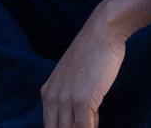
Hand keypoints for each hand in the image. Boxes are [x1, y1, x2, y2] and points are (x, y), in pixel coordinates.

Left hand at [40, 0, 150, 127]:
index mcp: (47, 92)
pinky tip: (100, 124)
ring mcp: (66, 100)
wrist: (102, 32)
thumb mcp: (75, 79)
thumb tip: (86, 122)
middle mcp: (52, 97)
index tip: (77, 125)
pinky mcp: (82, 101)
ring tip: (94, 122)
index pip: (50, 126)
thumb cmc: (94, 54)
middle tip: (88, 125)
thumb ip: (75, 101)